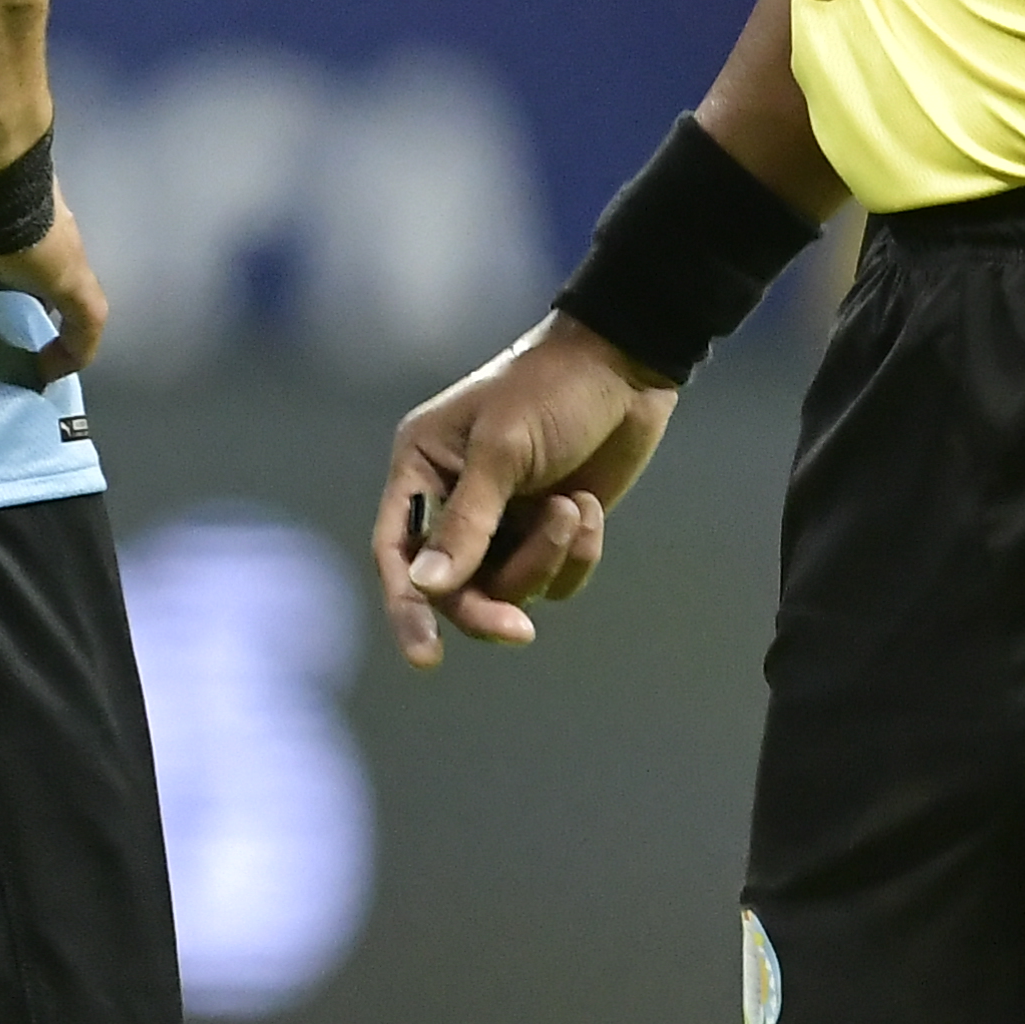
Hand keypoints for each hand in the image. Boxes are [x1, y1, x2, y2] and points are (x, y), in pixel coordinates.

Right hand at [0, 35, 106, 381]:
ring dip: (47, 304)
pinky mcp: (60, 269)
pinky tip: (47, 371)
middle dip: (17, 261)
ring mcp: (45, 238)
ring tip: (20, 344)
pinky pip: (82, 317)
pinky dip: (73, 341)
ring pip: (61, 276)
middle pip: (28, 233)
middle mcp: (16, 202)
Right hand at [374, 312, 680, 667]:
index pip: (397, 552)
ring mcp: (505, 520)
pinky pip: (556, 580)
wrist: (627, 366)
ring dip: (544, 558)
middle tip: (521, 630)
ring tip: (571, 507)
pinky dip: (577, 554)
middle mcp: (455, 499)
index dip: (407, 608)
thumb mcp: (503, 450)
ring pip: (509, 586)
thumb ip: (466, 523)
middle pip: (454, 588)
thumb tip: (424, 587)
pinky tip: (587, 505)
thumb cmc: (551, 390)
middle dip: (489, 604)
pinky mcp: (551, 531)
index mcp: (422, 467)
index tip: (426, 657)